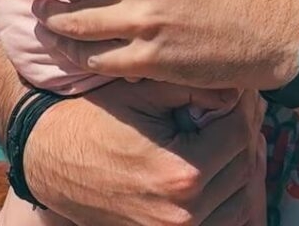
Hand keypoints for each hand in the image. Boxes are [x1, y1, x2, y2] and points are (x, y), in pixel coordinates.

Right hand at [27, 79, 266, 225]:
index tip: (240, 87)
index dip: (244, 104)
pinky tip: (223, 167)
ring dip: (243, 163)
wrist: (53, 161)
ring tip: (232, 133)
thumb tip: (237, 87)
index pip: (240, 132)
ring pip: (242, 198)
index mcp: (181, 173)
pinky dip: (231, 196)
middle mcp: (184, 213)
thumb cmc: (96, 119)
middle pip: (245, 165)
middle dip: (245, 130)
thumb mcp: (143, 92)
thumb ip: (192, 86)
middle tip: (242, 104)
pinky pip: (225, 222)